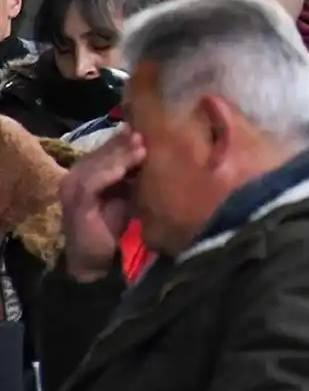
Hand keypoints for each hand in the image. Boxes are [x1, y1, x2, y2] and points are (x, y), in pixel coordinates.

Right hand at [59, 130, 145, 282]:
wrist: (103, 261)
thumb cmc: (119, 226)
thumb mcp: (130, 193)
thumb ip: (135, 171)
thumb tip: (154, 147)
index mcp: (91, 172)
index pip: (107, 148)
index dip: (125, 139)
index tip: (147, 129)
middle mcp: (77, 177)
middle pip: (102, 152)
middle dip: (124, 143)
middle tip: (144, 135)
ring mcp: (73, 189)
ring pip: (97, 164)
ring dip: (119, 155)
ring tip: (140, 147)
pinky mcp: (76, 203)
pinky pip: (91, 183)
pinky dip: (108, 173)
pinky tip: (123, 169)